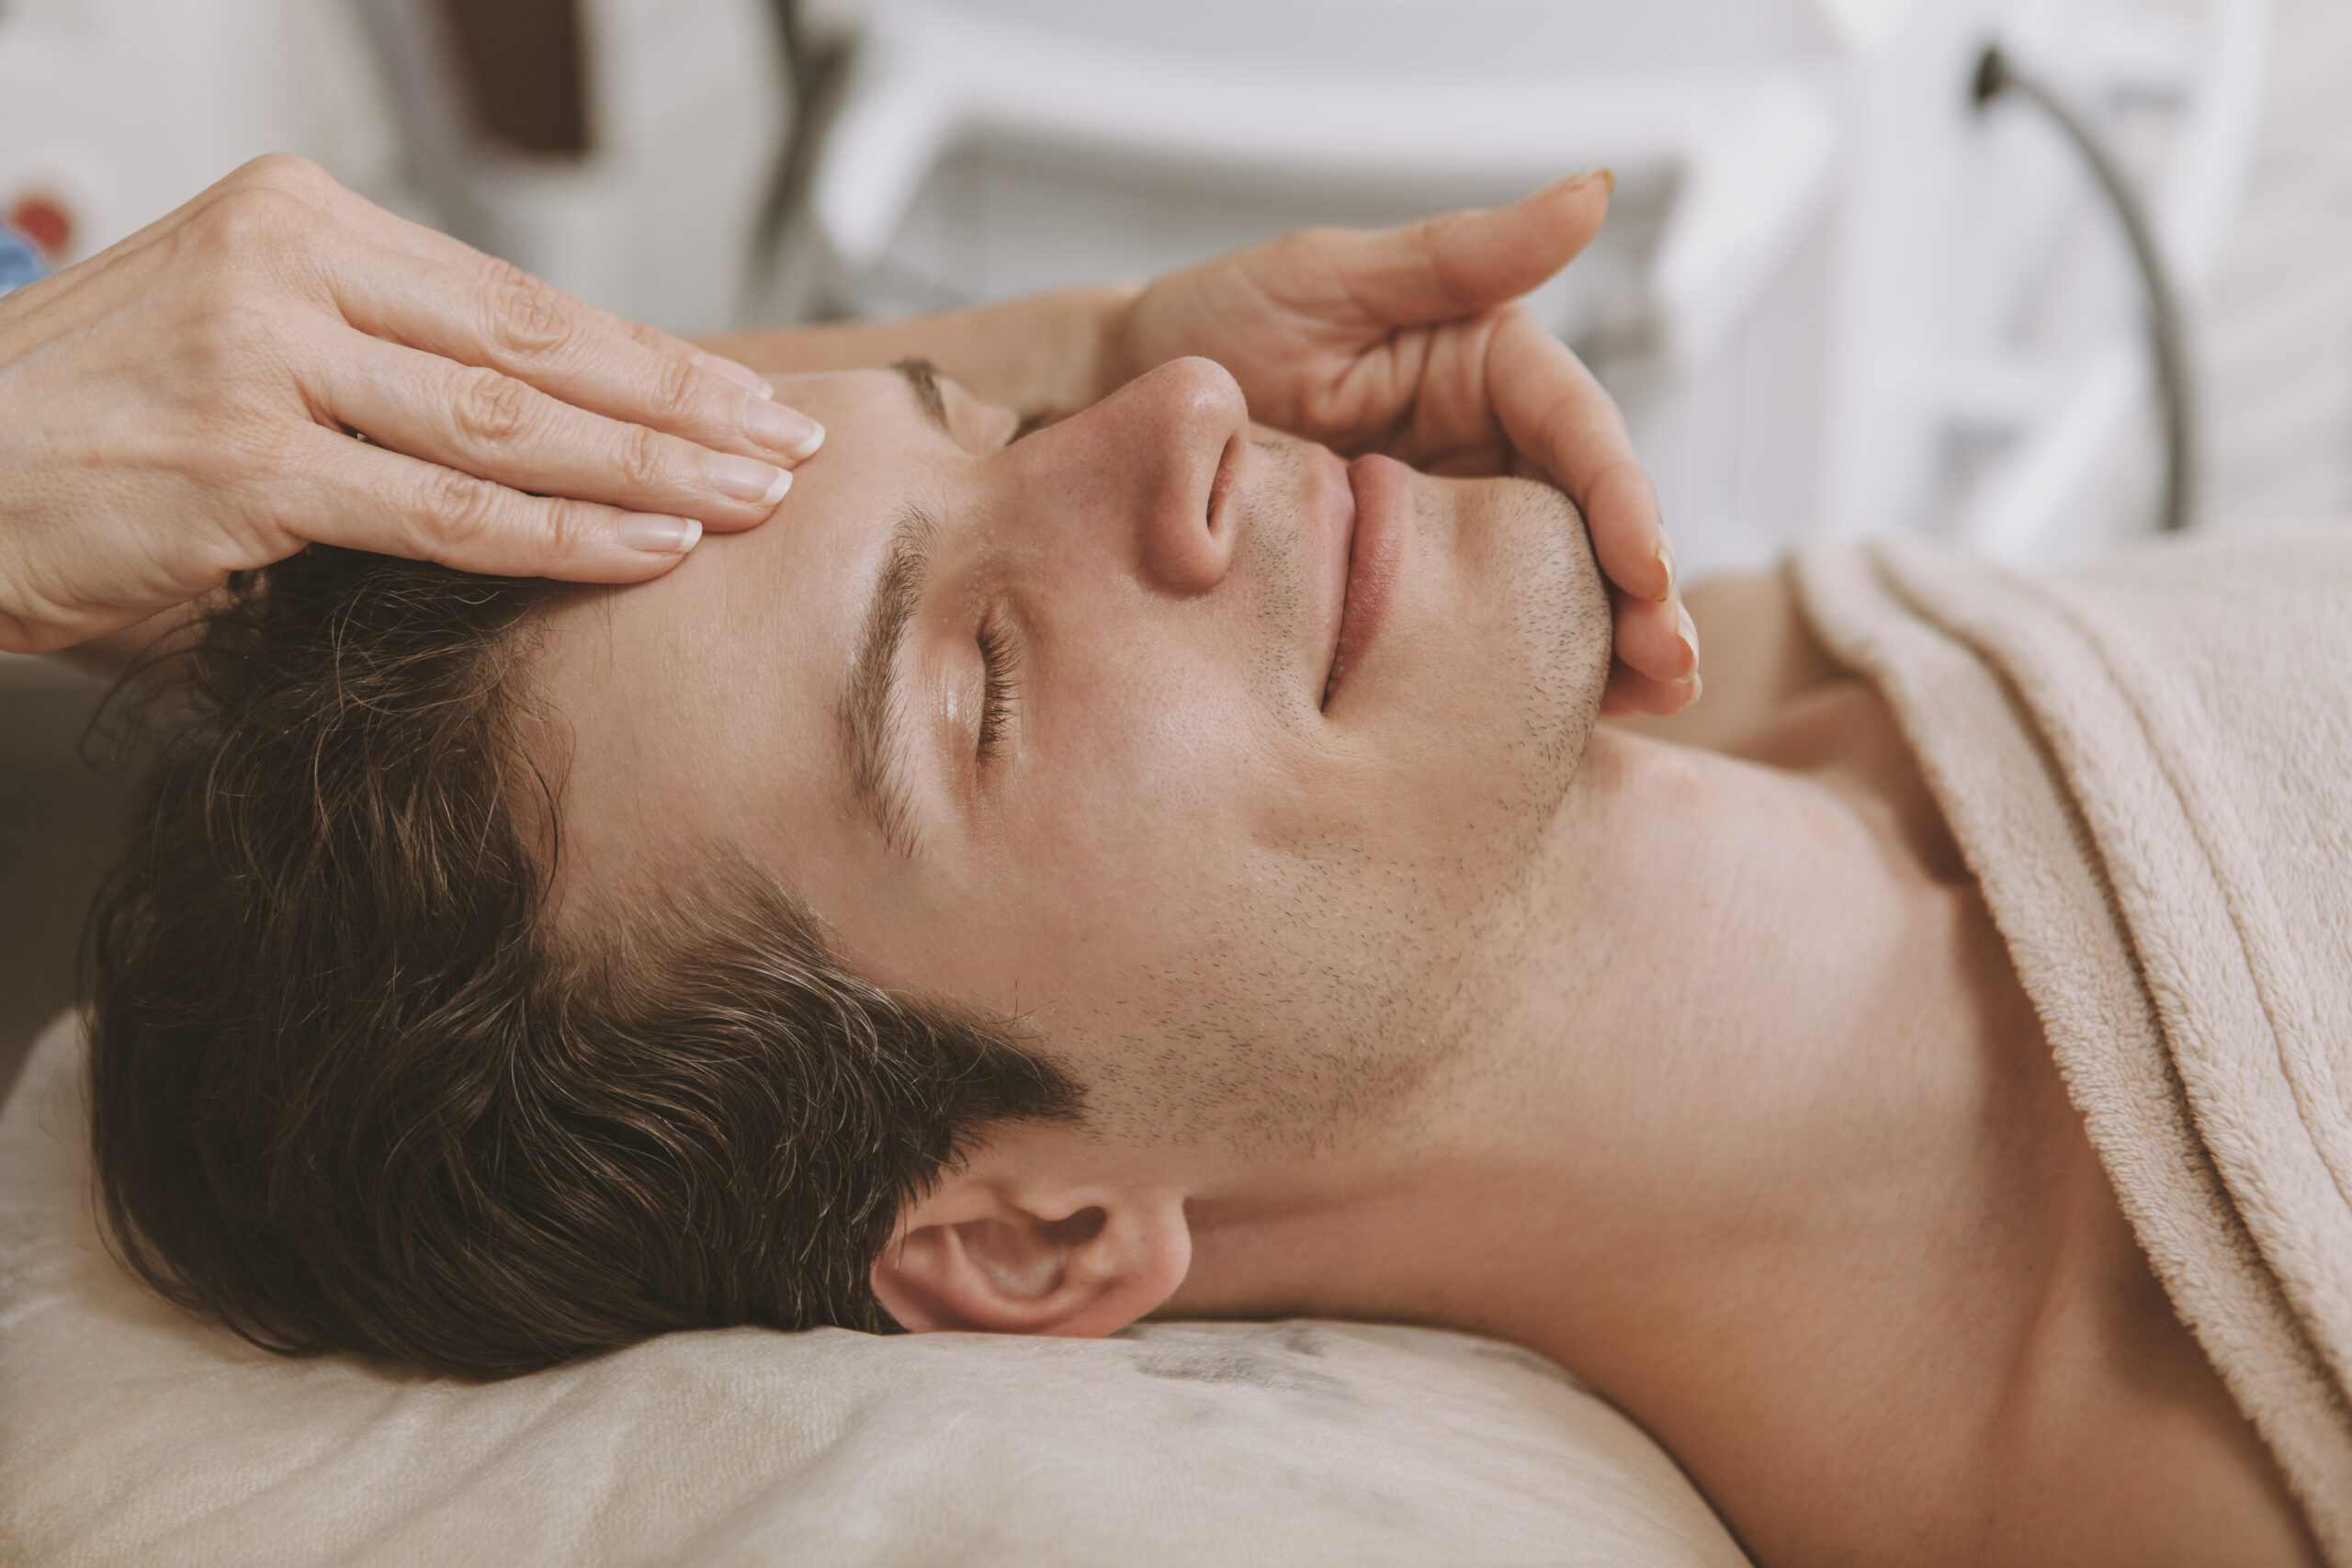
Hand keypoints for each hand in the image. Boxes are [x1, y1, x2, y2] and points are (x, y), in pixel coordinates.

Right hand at [0, 155, 827, 654]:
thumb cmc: (89, 423)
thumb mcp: (240, 340)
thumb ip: (378, 368)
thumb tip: (548, 433)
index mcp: (302, 220)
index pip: (514, 298)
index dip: (646, 355)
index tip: (743, 394)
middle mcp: (289, 267)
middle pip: (536, 346)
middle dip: (681, 403)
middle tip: (786, 443)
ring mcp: (265, 360)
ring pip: (508, 423)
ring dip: (650, 467)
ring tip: (752, 497)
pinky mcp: (246, 464)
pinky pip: (442, 510)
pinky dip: (560, 533)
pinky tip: (649, 544)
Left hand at [1108, 174, 1697, 714]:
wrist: (1103, 415)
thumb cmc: (1205, 331)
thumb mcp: (1327, 280)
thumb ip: (1460, 254)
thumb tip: (1596, 193)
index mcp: (1484, 364)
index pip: (1579, 431)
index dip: (1623, 499)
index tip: (1646, 566)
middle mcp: (1483, 445)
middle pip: (1588, 521)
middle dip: (1639, 593)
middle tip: (1668, 665)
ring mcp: (1446, 527)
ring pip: (1551, 586)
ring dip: (1608, 646)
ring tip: (1650, 702)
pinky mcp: (1401, 592)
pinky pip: (1477, 633)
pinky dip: (1530, 673)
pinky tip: (1575, 722)